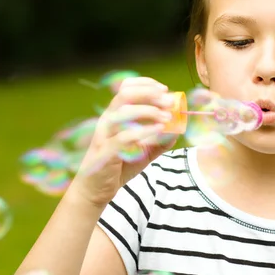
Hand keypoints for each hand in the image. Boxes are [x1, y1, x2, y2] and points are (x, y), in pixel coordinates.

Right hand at [68, 77, 178, 208]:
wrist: (96, 190)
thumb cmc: (118, 167)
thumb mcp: (143, 152)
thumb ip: (160, 141)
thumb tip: (178, 130)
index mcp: (114, 116)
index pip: (126, 88)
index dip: (146, 84)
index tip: (164, 89)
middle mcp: (107, 121)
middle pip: (124, 95)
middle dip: (149, 94)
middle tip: (169, 101)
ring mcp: (105, 136)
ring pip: (123, 113)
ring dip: (148, 111)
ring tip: (167, 116)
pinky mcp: (105, 152)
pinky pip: (124, 137)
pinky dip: (143, 131)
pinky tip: (159, 130)